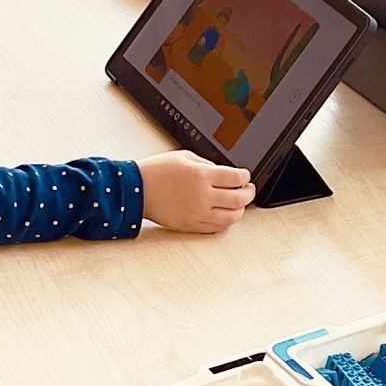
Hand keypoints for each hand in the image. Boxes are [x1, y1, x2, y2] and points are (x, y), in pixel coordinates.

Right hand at [138, 150, 253, 233]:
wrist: (136, 190)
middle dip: (248, 193)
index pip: (236, 178)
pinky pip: (216, 228)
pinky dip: (225, 222)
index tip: (245, 176)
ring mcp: (197, 213)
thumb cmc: (157, 171)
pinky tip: (225, 214)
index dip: (245, 176)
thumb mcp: (185, 157)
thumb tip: (225, 173)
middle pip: (239, 199)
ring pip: (231, 217)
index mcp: (201, 175)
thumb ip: (208, 164)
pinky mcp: (191, 225)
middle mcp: (202, 196)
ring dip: (240, 210)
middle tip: (248, 189)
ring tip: (239, 204)